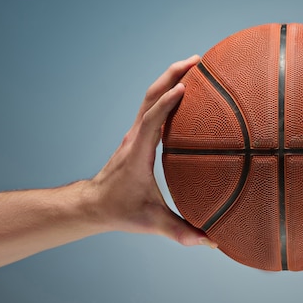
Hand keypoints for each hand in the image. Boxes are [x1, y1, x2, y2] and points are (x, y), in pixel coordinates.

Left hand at [89, 55, 217, 247]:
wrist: (92, 205)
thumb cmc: (119, 210)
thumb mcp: (149, 222)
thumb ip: (179, 231)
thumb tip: (210, 241)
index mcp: (137, 153)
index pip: (151, 121)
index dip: (166, 104)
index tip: (185, 87)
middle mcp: (134, 137)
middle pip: (150, 96)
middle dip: (172, 74)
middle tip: (198, 60)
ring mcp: (135, 134)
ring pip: (150, 97)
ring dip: (170, 77)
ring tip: (196, 65)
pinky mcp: (138, 136)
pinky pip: (154, 106)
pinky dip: (168, 91)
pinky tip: (185, 89)